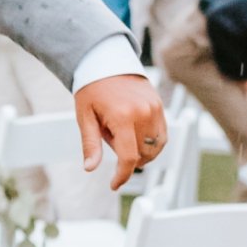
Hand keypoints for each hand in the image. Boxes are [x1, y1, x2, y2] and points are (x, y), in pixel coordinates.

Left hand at [74, 74, 166, 189]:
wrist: (106, 61)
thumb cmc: (91, 89)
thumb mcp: (84, 116)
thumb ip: (90, 144)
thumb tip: (90, 168)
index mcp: (123, 117)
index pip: (129, 157)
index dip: (122, 175)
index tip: (114, 184)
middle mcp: (143, 114)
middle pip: (142, 154)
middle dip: (126, 157)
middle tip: (108, 137)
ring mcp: (155, 109)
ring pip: (155, 148)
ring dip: (141, 153)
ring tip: (121, 134)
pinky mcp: (160, 106)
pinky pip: (162, 136)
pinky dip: (152, 144)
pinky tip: (136, 137)